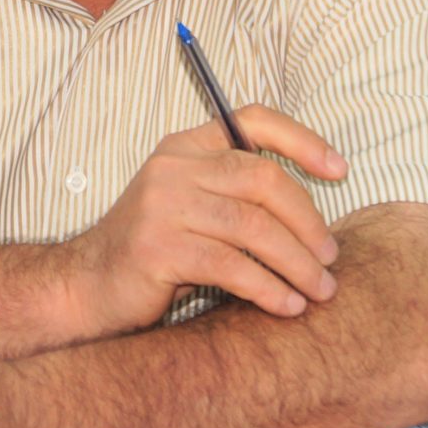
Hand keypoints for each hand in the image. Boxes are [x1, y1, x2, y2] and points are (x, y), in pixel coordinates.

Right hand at [56, 104, 346, 338]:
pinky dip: (268, 289)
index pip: (253, 121)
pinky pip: (232, 266)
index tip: (340, 171)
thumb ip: (235, 195)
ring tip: (320, 291)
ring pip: (254, 227)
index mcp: (185, 146)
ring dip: (297, 263)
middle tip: (331, 260)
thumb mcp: (190, 207)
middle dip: (309, 222)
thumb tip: (314, 216)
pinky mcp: (159, 249)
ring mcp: (163, 205)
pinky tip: (287, 307)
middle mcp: (173, 167)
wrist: (87, 286)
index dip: (303, 141)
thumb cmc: (153, 252)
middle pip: (263, 179)